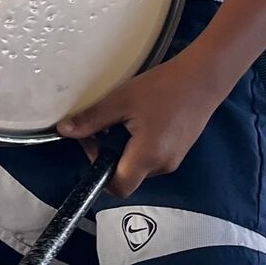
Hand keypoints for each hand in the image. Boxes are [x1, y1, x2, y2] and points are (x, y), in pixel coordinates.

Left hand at [56, 54, 221, 197]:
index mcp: (148, 157)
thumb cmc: (163, 87)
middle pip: (127, 175)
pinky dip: (138, 144)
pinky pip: (152, 156)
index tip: (92, 144)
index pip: (119, 187)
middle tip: (101, 126)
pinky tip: (138, 119)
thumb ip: (91, 120)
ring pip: (139, 165)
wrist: (202, 78)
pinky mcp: (179, 150)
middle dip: (108, 155)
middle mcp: (163, 165)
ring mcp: (174, 159)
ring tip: (121, 119)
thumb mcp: (120, 101)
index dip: (98, 172)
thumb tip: (63, 131)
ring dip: (123, 148)